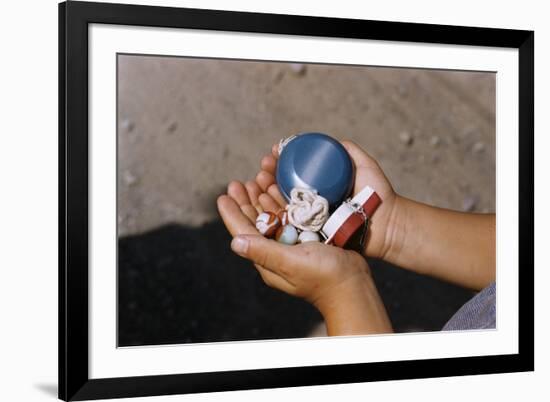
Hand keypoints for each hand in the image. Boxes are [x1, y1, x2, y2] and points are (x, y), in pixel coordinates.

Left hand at [217, 182, 391, 334]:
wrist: (353, 285)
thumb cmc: (323, 277)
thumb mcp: (290, 263)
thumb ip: (264, 252)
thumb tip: (234, 242)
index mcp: (267, 258)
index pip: (243, 232)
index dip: (232, 214)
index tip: (223, 195)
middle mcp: (276, 250)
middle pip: (255, 222)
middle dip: (246, 201)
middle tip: (238, 182)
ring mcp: (291, 244)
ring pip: (272, 216)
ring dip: (262, 198)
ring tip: (257, 179)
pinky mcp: (306, 238)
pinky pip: (289, 216)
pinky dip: (281, 202)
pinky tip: (278, 189)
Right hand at [252, 140, 398, 258]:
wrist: (387, 224)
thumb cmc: (378, 195)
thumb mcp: (365, 166)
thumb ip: (350, 151)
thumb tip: (330, 141)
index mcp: (319, 188)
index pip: (293, 172)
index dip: (280, 161)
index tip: (273, 152)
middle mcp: (312, 203)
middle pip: (282, 187)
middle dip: (267, 175)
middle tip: (262, 166)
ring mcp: (310, 220)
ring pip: (281, 204)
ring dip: (264, 191)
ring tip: (258, 179)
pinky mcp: (310, 236)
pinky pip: (288, 224)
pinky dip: (273, 212)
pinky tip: (263, 199)